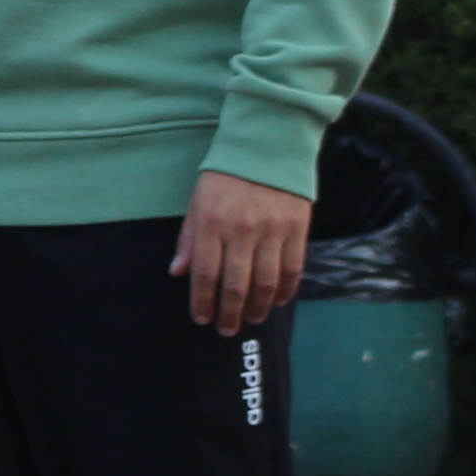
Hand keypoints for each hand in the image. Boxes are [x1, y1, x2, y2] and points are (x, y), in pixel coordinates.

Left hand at [173, 172, 312, 336]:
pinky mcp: (297, 229)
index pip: (206, 274)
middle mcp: (242, 230)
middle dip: (230, 313)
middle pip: (236, 285)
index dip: (203, 302)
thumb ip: (189, 239)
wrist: (268, 146)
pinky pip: (293, 269)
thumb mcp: (198, 202)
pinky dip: (285, 290)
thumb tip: (178, 273)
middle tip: (227, 329)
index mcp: (212, 223)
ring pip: (266, 282)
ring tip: (251, 319)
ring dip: (258, 308)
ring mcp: (273, 230)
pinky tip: (277, 301)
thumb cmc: (225, 176)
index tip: (202, 318)